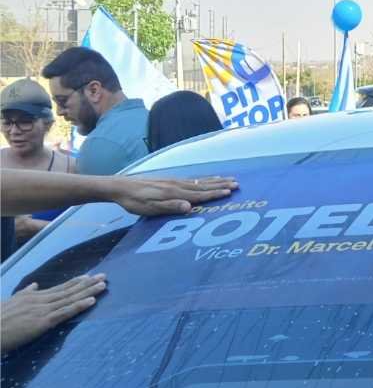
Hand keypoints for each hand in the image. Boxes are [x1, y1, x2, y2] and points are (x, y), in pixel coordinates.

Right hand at [0, 274, 106, 353]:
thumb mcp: (10, 302)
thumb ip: (24, 294)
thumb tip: (35, 285)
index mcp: (32, 296)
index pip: (58, 288)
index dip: (75, 282)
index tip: (88, 276)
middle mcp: (39, 299)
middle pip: (68, 290)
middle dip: (87, 283)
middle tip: (104, 276)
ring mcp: (41, 310)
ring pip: (70, 298)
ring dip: (88, 291)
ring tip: (103, 285)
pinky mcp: (42, 321)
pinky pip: (65, 312)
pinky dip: (79, 305)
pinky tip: (92, 301)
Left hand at [106, 176, 237, 215]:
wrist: (121, 187)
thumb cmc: (134, 201)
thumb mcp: (150, 208)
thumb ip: (170, 207)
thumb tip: (190, 207)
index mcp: (175, 193)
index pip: (199, 194)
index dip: (215, 194)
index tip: (230, 192)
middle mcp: (178, 185)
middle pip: (203, 185)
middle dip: (220, 185)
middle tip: (236, 184)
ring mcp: (174, 181)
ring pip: (199, 181)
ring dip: (215, 181)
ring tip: (228, 179)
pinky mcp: (170, 181)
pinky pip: (192, 180)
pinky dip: (203, 179)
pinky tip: (205, 180)